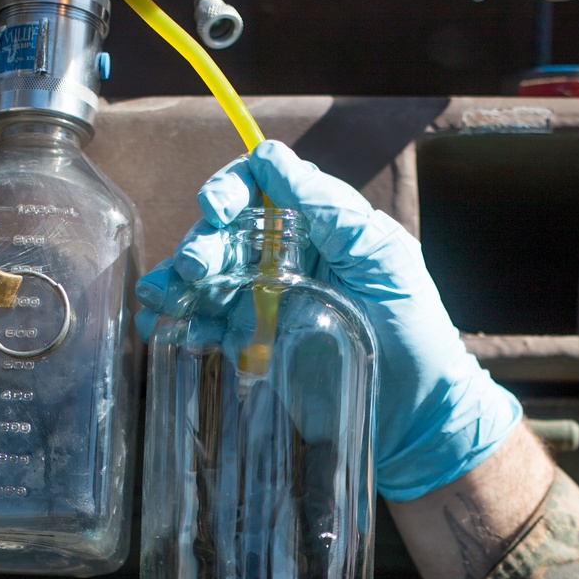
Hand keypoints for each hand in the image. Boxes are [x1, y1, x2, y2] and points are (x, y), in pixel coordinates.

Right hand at [134, 140, 520, 502]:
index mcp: (319, 228)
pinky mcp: (258, 347)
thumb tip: (274, 160)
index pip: (263, 188)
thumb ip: (333, 212)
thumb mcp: (383, 261)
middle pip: (228, 233)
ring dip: (179, 281)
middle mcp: (289, 259)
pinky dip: (182, 323)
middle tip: (194, 266)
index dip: (233, 189)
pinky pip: (211, 326)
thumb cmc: (416, 332)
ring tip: (161, 297)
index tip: (216, 208)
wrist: (417, 418)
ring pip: (210, 277)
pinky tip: (162, 327)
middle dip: (202, 241)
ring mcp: (269, 303)